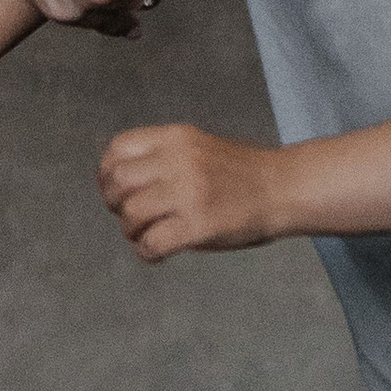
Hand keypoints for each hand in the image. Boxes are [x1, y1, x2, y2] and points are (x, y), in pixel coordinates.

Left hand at [98, 120, 288, 261]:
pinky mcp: (199, 225)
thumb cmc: (241, 174)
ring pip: (131, 214)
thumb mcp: (198, 148)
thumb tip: (118, 183)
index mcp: (176, 137)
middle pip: (119, 182)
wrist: (282, 189)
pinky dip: (147, 252)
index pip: (119, 148)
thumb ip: (162, 159)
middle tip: (130, 218)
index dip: (108, 172)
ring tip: (146, 235)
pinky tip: (158, 253)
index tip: (115, 189)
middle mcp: (178, 160)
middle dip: (115, 204)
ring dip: (131, 231)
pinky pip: (152, 243)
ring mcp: (189, 193)